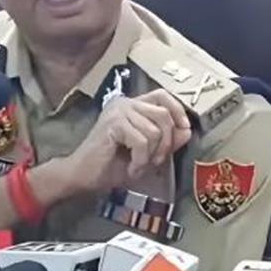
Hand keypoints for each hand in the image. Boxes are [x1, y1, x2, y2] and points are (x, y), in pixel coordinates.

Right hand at [64, 89, 192, 192]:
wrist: (83, 176)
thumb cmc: (111, 165)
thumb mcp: (147, 153)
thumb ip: (167, 140)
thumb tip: (187, 130)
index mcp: (132, 106)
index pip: (162, 95)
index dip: (177, 110)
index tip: (184, 129)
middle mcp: (125, 103)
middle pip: (163, 114)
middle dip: (166, 143)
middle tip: (154, 161)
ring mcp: (118, 111)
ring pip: (154, 131)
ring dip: (151, 155)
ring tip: (138, 166)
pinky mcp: (114, 123)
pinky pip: (142, 141)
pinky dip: (140, 160)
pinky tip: (130, 168)